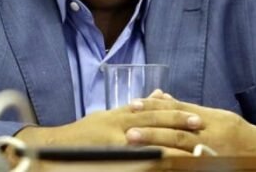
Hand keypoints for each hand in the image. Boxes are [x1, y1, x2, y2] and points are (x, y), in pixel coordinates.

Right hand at [13, 92, 200, 154]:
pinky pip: (133, 157)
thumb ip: (134, 107)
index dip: (175, 112)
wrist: (55, 148)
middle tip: (200, 126)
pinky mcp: (108, 155)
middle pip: (152, 121)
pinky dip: (149, 159)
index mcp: (120, 114)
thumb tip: (161, 93)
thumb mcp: (110, 115)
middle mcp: (117, 123)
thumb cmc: (85, 134)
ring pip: (146, 140)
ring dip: (169, 144)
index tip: (198, 116)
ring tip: (190, 147)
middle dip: (177, 123)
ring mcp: (112, 140)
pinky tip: (162, 162)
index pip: (152, 110)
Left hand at [125, 95, 255, 155]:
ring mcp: (214, 151)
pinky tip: (159, 160)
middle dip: (152, 130)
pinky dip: (174, 160)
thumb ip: (187, 108)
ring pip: (183, 147)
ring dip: (158, 146)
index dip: (154, 107)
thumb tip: (160, 96)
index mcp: (210, 117)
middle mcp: (212, 133)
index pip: (178, 109)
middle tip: (129, 130)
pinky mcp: (214, 164)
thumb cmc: (235, 132)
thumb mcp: (215, 115)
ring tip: (137, 145)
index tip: (132, 105)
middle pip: (178, 129)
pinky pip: (191, 162)